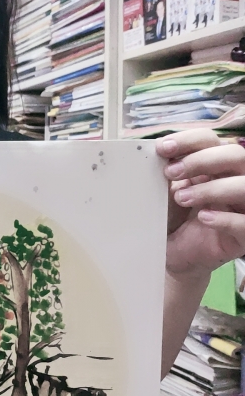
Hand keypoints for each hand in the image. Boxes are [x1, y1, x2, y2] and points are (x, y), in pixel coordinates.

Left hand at [156, 128, 244, 278]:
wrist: (171, 255)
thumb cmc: (172, 218)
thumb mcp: (166, 191)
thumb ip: (168, 171)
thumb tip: (159, 150)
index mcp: (214, 166)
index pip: (212, 140)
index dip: (189, 140)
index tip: (163, 148)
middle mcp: (233, 182)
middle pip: (236, 155)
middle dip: (201, 160)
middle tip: (170, 172)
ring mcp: (242, 208)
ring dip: (211, 188)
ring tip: (181, 197)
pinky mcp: (243, 237)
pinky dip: (225, 218)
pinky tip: (203, 218)